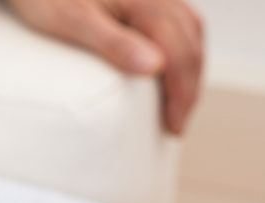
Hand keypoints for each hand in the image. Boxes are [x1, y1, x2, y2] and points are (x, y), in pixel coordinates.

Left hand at [5, 0, 202, 134]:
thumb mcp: (73, 22)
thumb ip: (114, 43)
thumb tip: (155, 68)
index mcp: (146, 2)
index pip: (180, 54)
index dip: (181, 94)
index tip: (173, 128)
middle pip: (191, 43)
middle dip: (189, 87)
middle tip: (176, 126)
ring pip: (190, 30)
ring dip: (190, 68)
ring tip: (178, 102)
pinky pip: (178, 21)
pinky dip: (183, 48)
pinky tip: (170, 66)